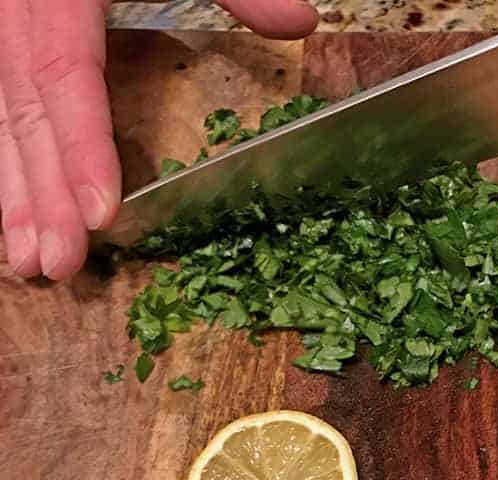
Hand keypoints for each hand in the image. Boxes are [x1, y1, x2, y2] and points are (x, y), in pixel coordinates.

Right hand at [0, 1, 317, 280]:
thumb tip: (300, 22)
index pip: (63, 73)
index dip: (81, 147)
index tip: (99, 214)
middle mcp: (13, 6)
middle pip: (21, 111)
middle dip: (37, 195)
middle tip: (56, 268)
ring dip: (9, 195)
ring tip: (27, 263)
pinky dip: (0, 163)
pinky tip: (9, 213)